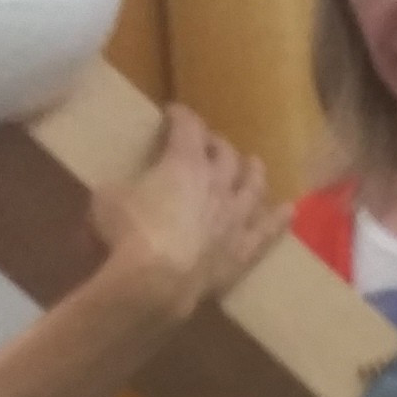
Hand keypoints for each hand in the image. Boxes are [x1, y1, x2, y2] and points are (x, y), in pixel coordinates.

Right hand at [93, 110, 288, 314]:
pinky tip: (289, 211)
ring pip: (252, 186)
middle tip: (209, 143)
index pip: (187, 126)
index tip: (173, 114)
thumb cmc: (128, 233)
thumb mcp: (107, 199)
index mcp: (184, 161)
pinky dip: (278, 220)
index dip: (181, 116)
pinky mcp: (243, 251)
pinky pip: (267, 232)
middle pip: (224, 154)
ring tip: (253, 164)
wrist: (157, 282)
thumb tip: (114, 194)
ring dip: (253, 172)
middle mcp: (217, 183)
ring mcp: (234, 218)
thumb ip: (118, 189)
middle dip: (216, 144)